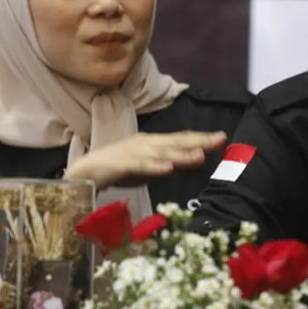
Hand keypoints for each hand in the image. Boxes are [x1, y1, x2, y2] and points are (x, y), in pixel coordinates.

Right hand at [63, 131, 226, 188]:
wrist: (84, 171)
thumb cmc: (119, 168)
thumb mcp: (150, 166)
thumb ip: (171, 162)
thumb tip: (197, 159)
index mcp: (153, 142)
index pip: (181, 139)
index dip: (201, 137)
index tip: (222, 137)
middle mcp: (146, 144)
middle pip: (176, 142)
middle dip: (198, 140)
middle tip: (220, 139)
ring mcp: (134, 153)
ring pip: (162, 153)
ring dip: (181, 154)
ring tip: (200, 155)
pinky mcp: (122, 164)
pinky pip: (140, 166)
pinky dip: (154, 167)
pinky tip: (167, 168)